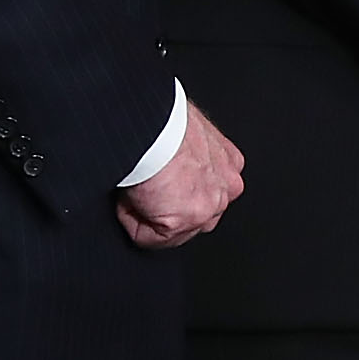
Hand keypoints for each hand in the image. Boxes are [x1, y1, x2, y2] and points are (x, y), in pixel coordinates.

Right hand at [117, 100, 244, 247]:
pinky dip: (130, 219)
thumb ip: (190, 160)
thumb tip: (171, 170)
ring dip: (147, 214)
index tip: (157, 180)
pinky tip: (132, 194)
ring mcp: (209, 207)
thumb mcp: (188, 137)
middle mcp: (227, 189)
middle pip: (192, 217)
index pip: (203, 196)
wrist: (152, 125)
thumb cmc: (163, 122)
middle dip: (164, 208)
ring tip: (139, 187)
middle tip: (146, 185)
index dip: (171, 192)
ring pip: (171, 232)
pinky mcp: (185, 220)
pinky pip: (147, 237)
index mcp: (228, 166)